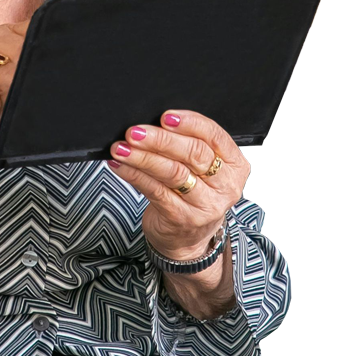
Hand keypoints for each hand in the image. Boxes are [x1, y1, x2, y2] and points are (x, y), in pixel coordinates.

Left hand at [108, 110, 249, 260]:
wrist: (189, 239)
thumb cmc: (193, 193)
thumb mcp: (202, 169)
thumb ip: (188, 145)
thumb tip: (152, 123)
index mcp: (235, 165)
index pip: (214, 136)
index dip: (189, 123)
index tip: (164, 116)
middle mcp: (225, 186)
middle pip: (193, 154)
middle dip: (161, 139)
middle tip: (135, 132)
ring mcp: (205, 205)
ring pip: (173, 172)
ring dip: (143, 157)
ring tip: (121, 148)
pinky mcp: (182, 218)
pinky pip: (156, 191)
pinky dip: (134, 175)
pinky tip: (120, 166)